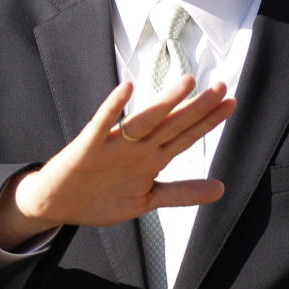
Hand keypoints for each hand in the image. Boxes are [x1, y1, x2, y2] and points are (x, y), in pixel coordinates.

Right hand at [0, 77, 235, 248]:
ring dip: (165, 103)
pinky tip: (127, 89)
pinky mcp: (88, 148)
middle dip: (197, 108)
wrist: (57, 204)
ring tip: (188, 83)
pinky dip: (112, 108)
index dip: (208, 121)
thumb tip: (221, 189)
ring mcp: (113, 146)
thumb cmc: (101, 197)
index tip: (231, 102)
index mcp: (151, 159)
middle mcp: (136, 147)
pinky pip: (101, 125)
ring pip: (144, 121)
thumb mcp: (147, 200)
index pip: (185, 136)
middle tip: (221, 86)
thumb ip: (181, 193)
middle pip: (172, 125)